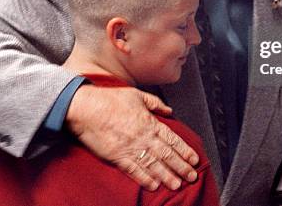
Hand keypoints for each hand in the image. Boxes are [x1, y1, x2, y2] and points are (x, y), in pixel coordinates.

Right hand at [65, 84, 198, 190]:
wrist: (86, 108)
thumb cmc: (110, 99)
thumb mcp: (137, 95)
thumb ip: (155, 103)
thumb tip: (169, 110)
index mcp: (149, 122)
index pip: (172, 139)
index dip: (185, 151)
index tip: (194, 159)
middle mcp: (143, 137)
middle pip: (167, 155)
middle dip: (181, 167)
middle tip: (192, 177)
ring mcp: (131, 148)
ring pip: (154, 165)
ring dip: (167, 176)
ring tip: (178, 184)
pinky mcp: (118, 157)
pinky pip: (135, 170)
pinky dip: (145, 179)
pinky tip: (154, 185)